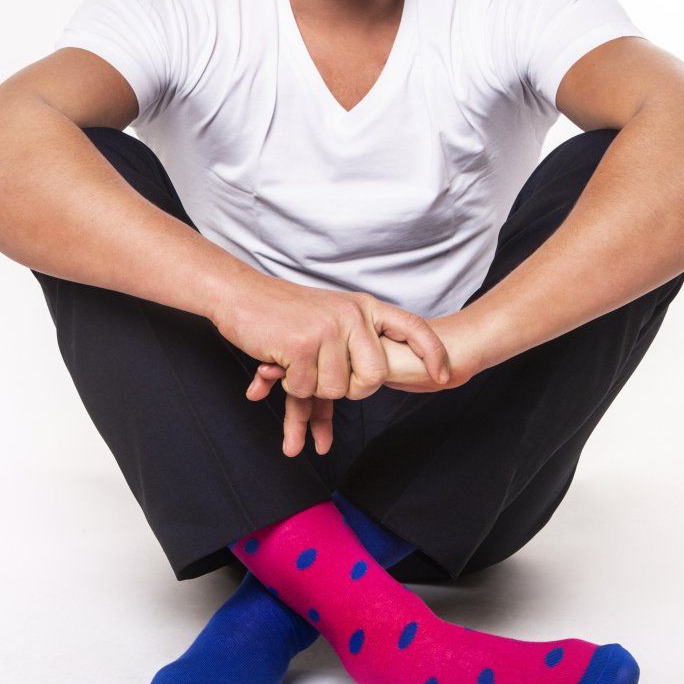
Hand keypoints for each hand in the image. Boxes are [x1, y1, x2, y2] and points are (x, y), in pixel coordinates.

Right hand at [208, 277, 451, 456]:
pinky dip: (288, 385)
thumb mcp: (329, 315)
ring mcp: (327, 329)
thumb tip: (376, 379)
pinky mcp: (301, 344)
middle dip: (350, 389)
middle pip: (374, 378)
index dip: (432, 353)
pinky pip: (305, 389)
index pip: (412, 327)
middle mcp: (351, 315)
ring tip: (294, 362)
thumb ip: (354, 342)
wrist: (238, 295)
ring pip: (337, 389)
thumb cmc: (282, 312)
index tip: (444, 375)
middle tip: (323, 376)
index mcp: (363, 307)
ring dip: (310, 387)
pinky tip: (277, 363)